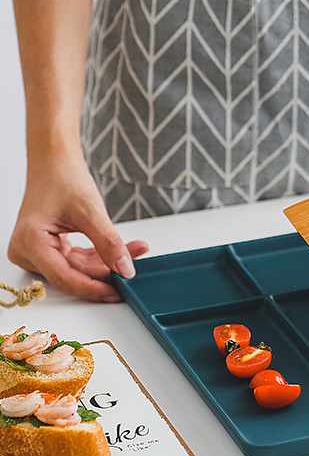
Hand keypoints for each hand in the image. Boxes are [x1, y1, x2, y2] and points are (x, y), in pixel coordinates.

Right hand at [8, 158, 147, 301]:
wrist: (55, 164)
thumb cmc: (63, 179)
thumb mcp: (91, 211)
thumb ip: (109, 243)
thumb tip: (125, 269)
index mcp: (30, 243)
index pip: (64, 278)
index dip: (93, 288)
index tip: (118, 291)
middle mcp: (27, 251)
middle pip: (71, 275)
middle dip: (105, 272)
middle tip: (133, 269)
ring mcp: (36, 252)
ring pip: (77, 269)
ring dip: (105, 264)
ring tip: (133, 251)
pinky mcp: (48, 249)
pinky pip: (75, 261)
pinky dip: (98, 257)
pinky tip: (121, 251)